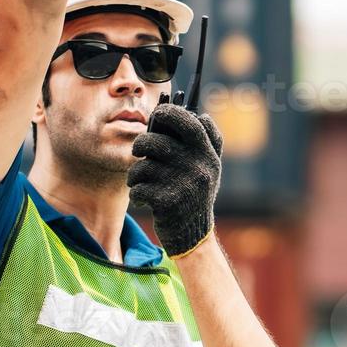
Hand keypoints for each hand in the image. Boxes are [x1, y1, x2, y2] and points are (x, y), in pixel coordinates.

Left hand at [128, 105, 222, 256]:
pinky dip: (136, 193)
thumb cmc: (194, 194)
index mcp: (210, 156)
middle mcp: (200, 168)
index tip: (160, 112)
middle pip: (159, 142)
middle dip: (142, 142)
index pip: (195, 124)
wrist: (193, 234)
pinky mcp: (168, 202)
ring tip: (139, 180)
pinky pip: (139, 187)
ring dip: (136, 173)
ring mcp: (185, 185)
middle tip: (139, 149)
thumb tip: (181, 112)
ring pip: (144, 166)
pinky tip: (143, 198)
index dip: (174, 114)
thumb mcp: (207, 168)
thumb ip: (200, 142)